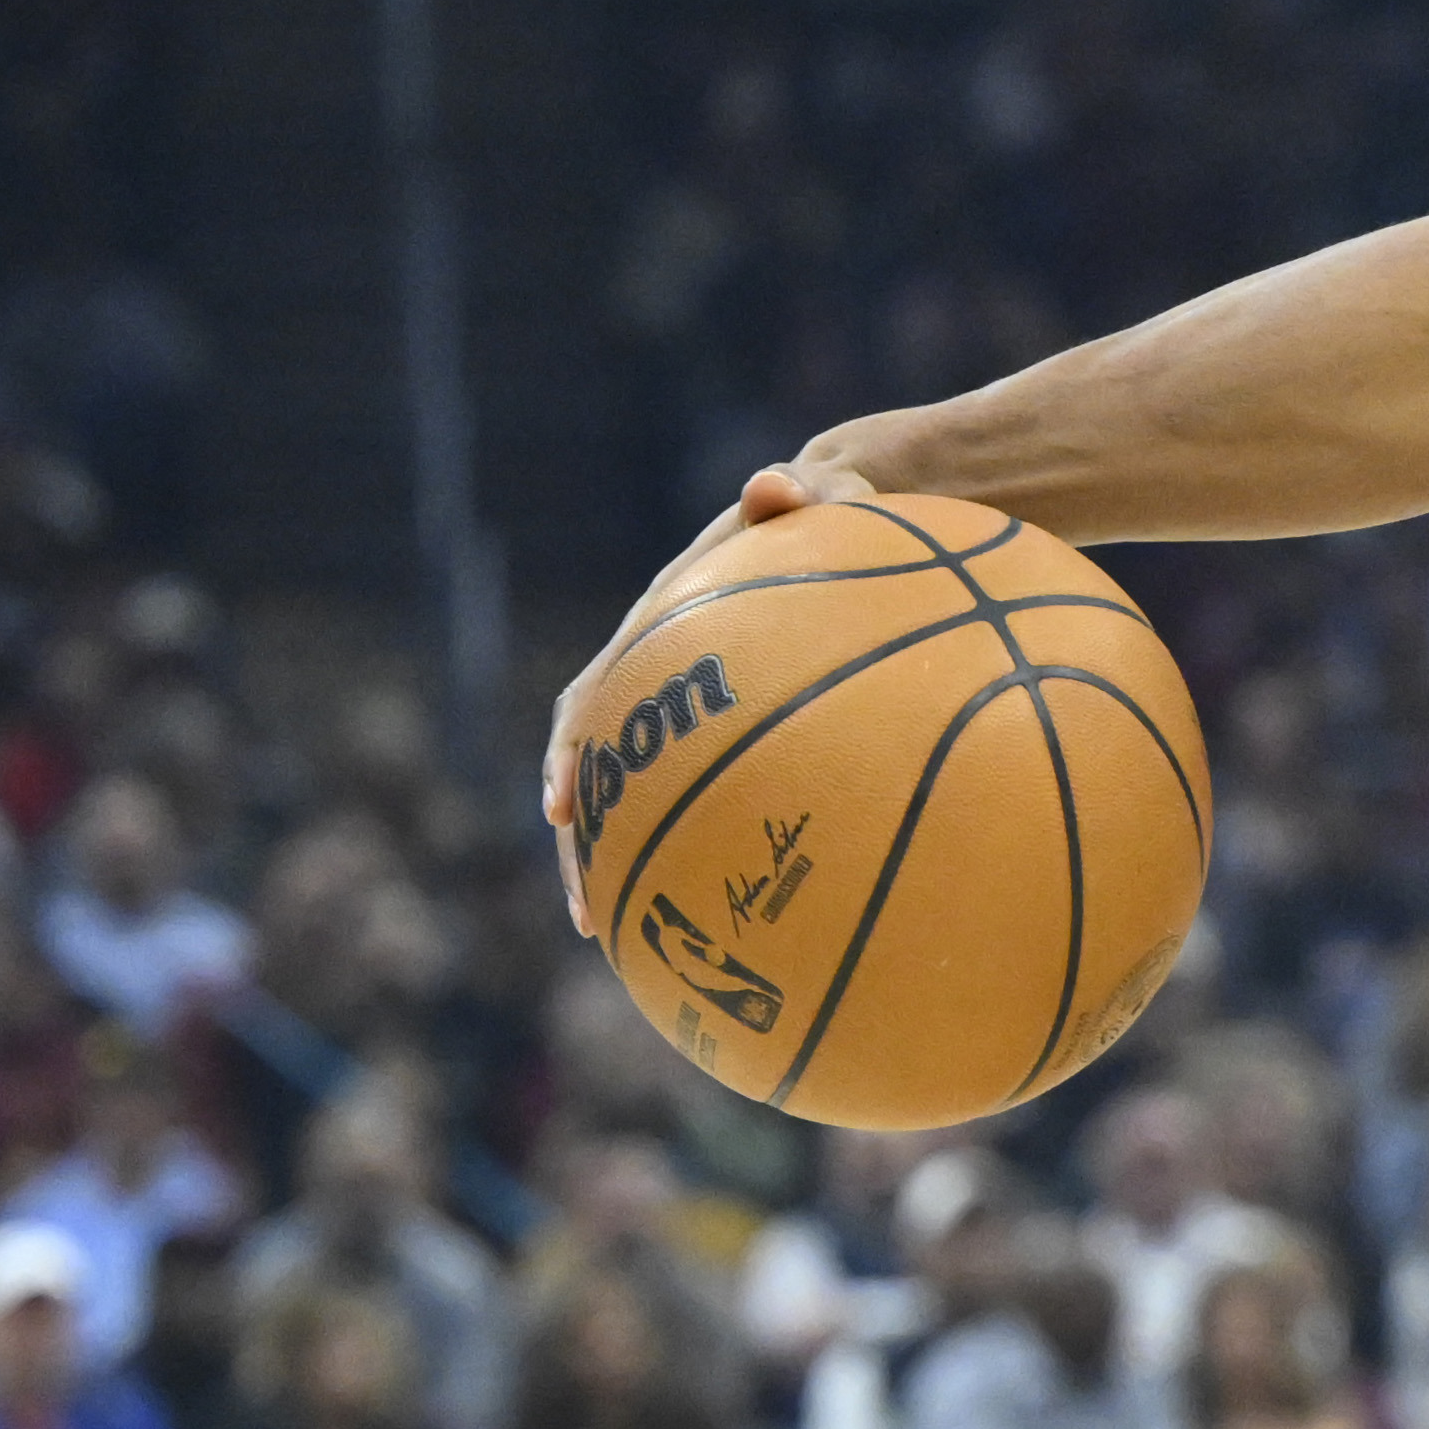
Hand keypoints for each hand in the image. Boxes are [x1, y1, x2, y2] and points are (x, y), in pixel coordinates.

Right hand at [538, 448, 885, 904]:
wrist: (870, 518)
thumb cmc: (847, 508)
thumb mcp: (830, 494)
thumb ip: (802, 492)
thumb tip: (769, 482)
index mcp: (668, 631)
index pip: (599, 693)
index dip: (572, 750)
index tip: (558, 806)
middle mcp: (672, 681)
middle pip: (604, 772)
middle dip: (588, 845)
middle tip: (589, 913)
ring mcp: (707, 717)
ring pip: (655, 804)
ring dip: (638, 871)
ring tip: (635, 945)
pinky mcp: (756, 739)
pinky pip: (736, 806)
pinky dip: (732, 859)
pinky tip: (764, 924)